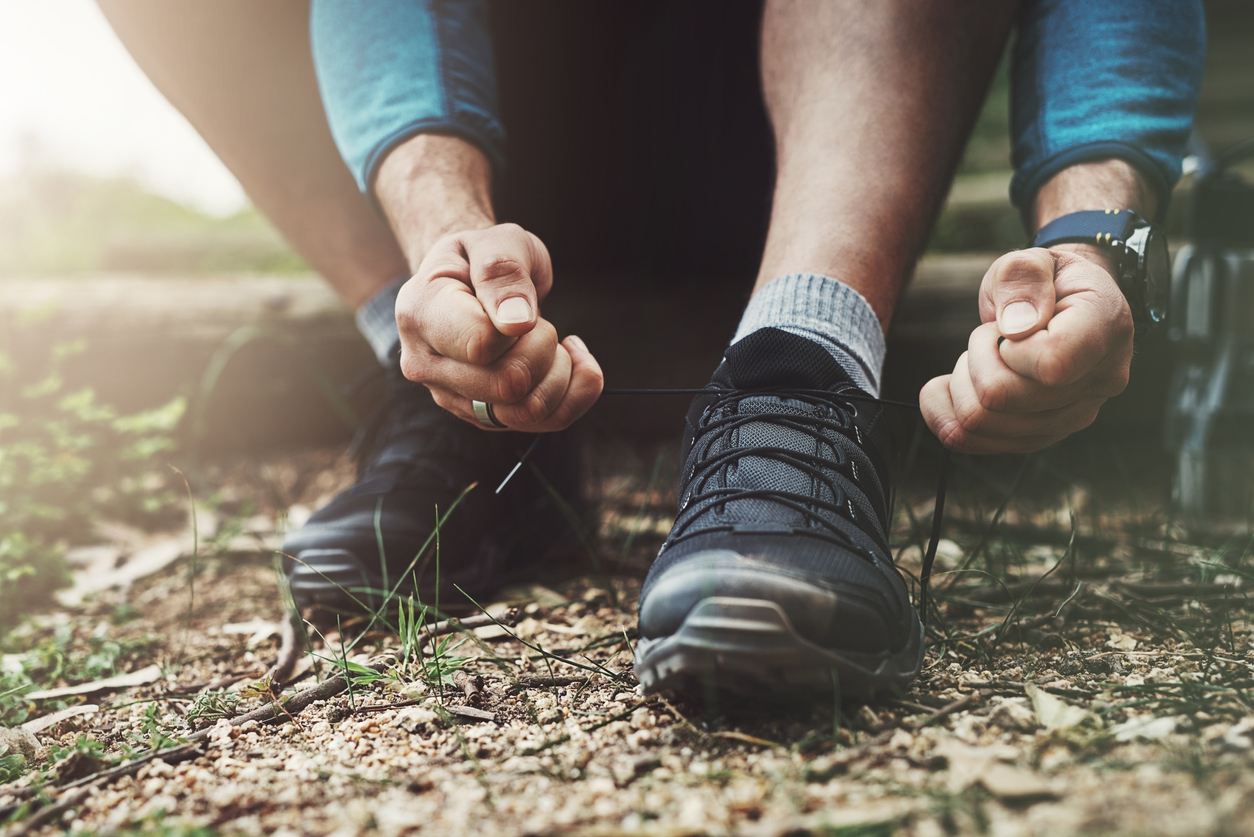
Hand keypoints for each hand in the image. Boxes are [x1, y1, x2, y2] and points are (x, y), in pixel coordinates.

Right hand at [395, 223, 602, 431]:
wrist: (466, 281)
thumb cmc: (480, 257)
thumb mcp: (494, 242)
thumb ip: (503, 272)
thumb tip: (517, 322)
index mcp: (422, 315)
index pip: (480, 345)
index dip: (519, 326)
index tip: (522, 303)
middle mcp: (427, 365)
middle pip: (508, 385)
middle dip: (543, 347)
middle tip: (537, 319)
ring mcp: (452, 397)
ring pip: (527, 412)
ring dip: (560, 373)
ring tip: (554, 341)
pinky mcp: (482, 416)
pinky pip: (543, 422)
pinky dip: (575, 393)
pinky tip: (572, 360)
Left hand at [919, 246, 1133, 453]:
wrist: (1065, 305)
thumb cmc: (1047, 280)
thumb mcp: (1031, 259)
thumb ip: (1023, 277)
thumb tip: (1015, 327)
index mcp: (1105, 331)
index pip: (1051, 365)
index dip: (1010, 347)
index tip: (1011, 326)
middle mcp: (1098, 384)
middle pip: (1000, 399)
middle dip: (975, 359)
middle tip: (992, 335)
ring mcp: (1070, 417)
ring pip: (980, 424)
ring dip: (963, 383)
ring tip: (984, 356)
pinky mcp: (1039, 436)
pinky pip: (969, 442)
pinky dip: (944, 413)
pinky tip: (947, 385)